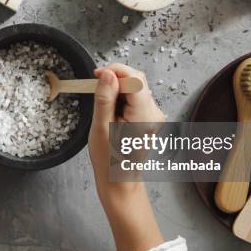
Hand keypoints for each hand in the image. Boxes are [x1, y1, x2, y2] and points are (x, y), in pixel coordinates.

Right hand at [89, 63, 164, 185]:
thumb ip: (105, 98)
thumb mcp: (101, 126)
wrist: (120, 179)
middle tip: (96, 87)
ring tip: (104, 106)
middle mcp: (154, 113)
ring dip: (118, 88)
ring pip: (136, 86)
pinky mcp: (150, 116)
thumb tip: (108, 74)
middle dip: (116, 78)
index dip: (115, 71)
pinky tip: (112, 110)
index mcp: (144, 116)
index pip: (135, 79)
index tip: (97, 75)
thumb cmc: (109, 159)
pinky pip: (136, 96)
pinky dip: (122, 96)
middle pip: (137, 80)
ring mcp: (154, 114)